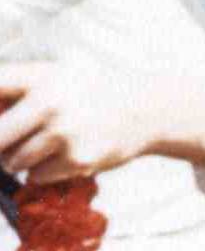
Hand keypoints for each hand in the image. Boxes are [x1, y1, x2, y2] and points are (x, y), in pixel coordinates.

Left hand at [0, 62, 204, 182]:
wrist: (143, 109)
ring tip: (41, 146)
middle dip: (0, 145)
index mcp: (40, 77)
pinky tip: (62, 155)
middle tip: (8, 144)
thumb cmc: (90, 90)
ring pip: (13, 161)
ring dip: (18, 159)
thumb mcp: (55, 74)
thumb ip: (17, 88)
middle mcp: (50, 103)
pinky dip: (42, 171)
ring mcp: (64, 134)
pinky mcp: (77, 160)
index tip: (1, 117)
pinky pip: (37, 176)